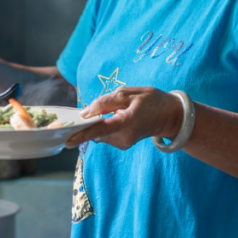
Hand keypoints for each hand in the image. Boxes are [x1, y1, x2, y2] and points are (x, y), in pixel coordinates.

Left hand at [64, 87, 184, 150]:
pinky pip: (105, 134)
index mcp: (126, 123)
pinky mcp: (122, 144)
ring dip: (100, 121)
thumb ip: (106, 101)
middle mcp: (123, 137)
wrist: (170, 116)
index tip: (68, 140)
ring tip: (118, 110)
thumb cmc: (152, 101)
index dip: (82, 134)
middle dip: (92, 120)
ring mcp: (123, 143)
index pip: (100, 130)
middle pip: (96, 130)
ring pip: (100, 132)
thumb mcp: (130, 93)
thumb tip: (86, 112)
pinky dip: (105, 125)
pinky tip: (118, 116)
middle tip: (102, 107)